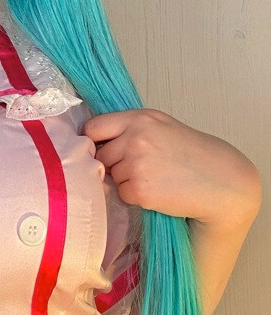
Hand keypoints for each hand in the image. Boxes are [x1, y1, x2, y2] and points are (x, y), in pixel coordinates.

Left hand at [84, 108, 261, 226]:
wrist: (220, 181)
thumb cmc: (192, 154)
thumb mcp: (161, 127)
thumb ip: (130, 129)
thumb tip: (95, 143)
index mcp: (140, 118)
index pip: (94, 127)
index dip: (95, 141)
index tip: (101, 148)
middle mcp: (136, 138)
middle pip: (100, 154)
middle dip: (114, 163)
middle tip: (142, 166)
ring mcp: (137, 164)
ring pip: (111, 175)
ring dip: (126, 180)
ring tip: (155, 176)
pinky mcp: (139, 189)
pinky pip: (122, 193)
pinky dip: (135, 195)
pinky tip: (157, 190)